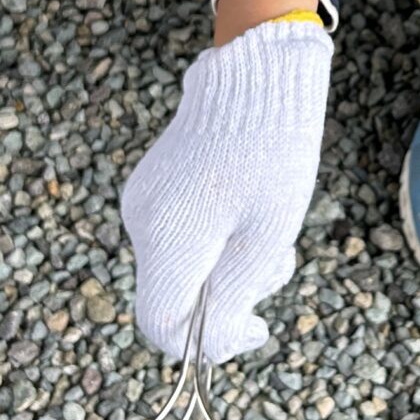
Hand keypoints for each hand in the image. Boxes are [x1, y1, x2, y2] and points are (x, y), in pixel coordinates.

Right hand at [119, 21, 332, 361]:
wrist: (258, 73)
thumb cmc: (273, 155)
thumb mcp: (266, 238)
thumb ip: (230, 300)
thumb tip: (210, 346)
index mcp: (165, 241)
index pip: (164, 326)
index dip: (209, 345)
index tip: (256, 327)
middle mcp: (141, 224)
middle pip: (178, 297)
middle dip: (230, 297)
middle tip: (278, 261)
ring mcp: (143, 201)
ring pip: (183, 266)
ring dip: (231, 266)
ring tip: (274, 229)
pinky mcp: (154, 186)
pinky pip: (182, 236)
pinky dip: (218, 240)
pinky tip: (252, 209)